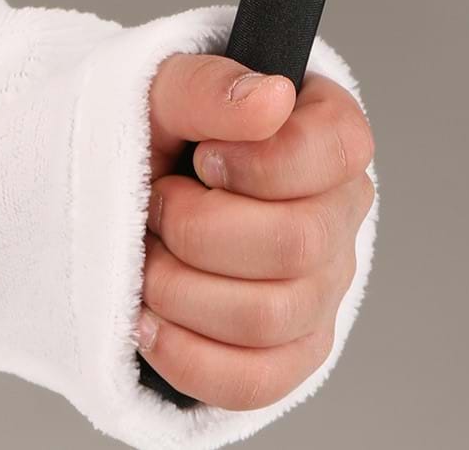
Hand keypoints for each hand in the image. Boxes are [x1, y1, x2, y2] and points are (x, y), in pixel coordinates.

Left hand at [138, 53, 374, 410]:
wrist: (129, 200)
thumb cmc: (159, 136)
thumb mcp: (163, 91)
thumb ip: (209, 86)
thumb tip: (270, 99)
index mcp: (329, 136)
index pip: (340, 150)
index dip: (262, 161)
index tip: (203, 156)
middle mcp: (339, 215)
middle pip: (297, 244)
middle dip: (199, 229)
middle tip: (158, 205)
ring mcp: (322, 291)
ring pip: (268, 319)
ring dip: (181, 291)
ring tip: (148, 259)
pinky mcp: (291, 354)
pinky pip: (254, 383)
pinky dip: (186, 356)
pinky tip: (150, 322)